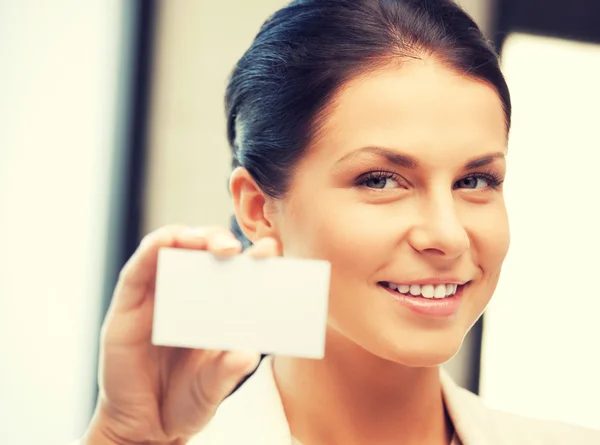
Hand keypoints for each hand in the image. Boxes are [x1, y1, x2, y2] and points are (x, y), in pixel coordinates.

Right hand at [82, 225, 279, 444]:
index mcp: (217, 307)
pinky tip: (168, 243)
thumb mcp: (212, 389)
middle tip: (235, 249)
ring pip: (173, 248)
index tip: (271, 251)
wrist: (144, 425)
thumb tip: (248, 353)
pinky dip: (154, 248)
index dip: (253, 257)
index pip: (237, 271)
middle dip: (221, 240)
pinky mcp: (129, 301)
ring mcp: (159, 293)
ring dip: (190, 237)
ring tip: (207, 244)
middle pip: (205, 251)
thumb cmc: (184, 400)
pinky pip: (139, 267)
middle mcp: (190, 293)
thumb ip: (227, 372)